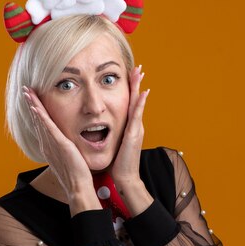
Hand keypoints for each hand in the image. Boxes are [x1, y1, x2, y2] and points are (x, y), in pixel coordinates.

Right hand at [23, 86, 97, 210]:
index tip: (32, 99)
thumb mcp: (70, 158)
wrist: (78, 188)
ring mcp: (52, 145)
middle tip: (25, 90)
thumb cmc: (77, 175)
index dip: (36, 112)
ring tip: (28, 92)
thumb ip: (67, 149)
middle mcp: (47, 145)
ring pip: (40, 121)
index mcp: (50, 147)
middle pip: (37, 120)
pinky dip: (42, 117)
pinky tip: (36, 107)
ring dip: (34, 106)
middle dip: (31, 104)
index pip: (41, 125)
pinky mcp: (60, 146)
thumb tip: (70, 144)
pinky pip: (49, 128)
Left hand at [109, 65, 149, 184]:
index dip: (130, 90)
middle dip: (136, 83)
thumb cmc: (118, 164)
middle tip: (138, 67)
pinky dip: (140, 103)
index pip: (129, 104)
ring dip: (139, 87)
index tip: (129, 76)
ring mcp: (136, 129)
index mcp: (129, 127)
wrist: (125, 178)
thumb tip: (101, 131)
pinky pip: (137, 115)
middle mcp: (135, 125)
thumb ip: (112, 136)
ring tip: (140, 73)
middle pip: (135, 99)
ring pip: (138, 103)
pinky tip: (143, 92)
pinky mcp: (134, 134)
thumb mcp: (114, 146)